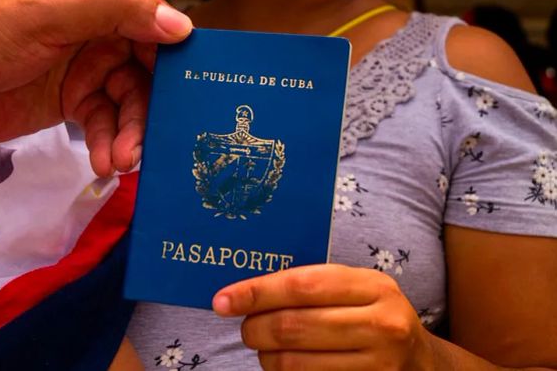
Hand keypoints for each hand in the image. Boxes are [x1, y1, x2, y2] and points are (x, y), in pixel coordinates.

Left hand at [0, 0, 190, 175]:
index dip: (175, 54)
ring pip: (129, 102)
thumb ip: (113, 11)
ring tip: (123, 162)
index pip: (152, 18)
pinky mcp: (73, 102)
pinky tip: (103, 164)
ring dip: (130, 133)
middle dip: (151, 107)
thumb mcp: (46, 13)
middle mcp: (98, 27)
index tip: (195, 90)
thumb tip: (181, 24)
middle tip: (151, 141)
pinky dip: (107, 144)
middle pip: (147, 68)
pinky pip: (105, 123)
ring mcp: (86, 67)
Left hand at [212, 264, 433, 370]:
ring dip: (266, 358)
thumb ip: (313, 284)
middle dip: (254, 329)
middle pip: (292, 327)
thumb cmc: (374, 316)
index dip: (255, 293)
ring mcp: (379, 365)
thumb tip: (247, 290)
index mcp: (373, 286)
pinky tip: (284, 365)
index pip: (299, 286)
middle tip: (245, 328)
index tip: (223, 300)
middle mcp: (381, 324)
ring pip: (294, 363)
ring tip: (265, 349)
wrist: (423, 364)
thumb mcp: (357, 289)